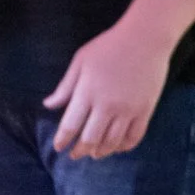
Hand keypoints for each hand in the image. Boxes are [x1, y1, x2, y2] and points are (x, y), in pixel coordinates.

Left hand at [45, 18, 174, 158]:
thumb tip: (48, 105)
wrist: (145, 39)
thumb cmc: (108, 46)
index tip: (58, 147)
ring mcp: (128, 110)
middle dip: (80, 150)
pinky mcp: (146, 110)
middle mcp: (107, 106)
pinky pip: (135, 136)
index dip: (63, 140)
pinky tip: (118, 148)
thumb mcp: (80, 62)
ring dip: (101, 151)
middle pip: (91, 138)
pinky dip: (125, 146)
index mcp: (87, 93)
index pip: (70, 125)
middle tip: (75, 155)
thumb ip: (65, 87)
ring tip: (94, 154)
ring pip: (113, 141)